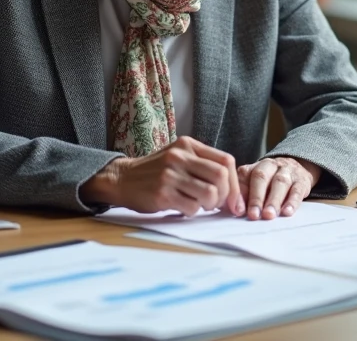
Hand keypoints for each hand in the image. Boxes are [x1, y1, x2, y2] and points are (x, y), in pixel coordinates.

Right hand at [80, 137, 243, 216]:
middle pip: (221, 176)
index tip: (234, 200)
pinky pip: (192, 207)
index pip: (226, 161)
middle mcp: (180, 156)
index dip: (235, 183)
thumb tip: (233, 190)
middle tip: (217, 204)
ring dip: (209, 205)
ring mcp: (170, 174)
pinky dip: (193, 211)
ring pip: (209, 193)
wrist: (122, 178)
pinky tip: (183, 208)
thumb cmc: (156, 171)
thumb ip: (203, 165)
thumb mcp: (179, 157)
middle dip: (225, 195)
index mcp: (188, 145)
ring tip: (199, 205)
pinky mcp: (162, 193)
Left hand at [237, 157, 320, 219]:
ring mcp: (287, 171)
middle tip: (253, 215)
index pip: (244, 177)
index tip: (238, 212)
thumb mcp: (255, 183)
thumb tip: (235, 211)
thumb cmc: (269, 181)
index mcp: (254, 166)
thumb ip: (244, 195)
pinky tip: (287, 212)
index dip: (241, 194)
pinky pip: (297, 190)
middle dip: (256, 198)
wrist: (296, 166)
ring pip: (280, 183)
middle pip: (261, 178)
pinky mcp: (302, 180)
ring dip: (273, 200)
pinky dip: (292, 202)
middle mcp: (270, 165)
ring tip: (269, 215)